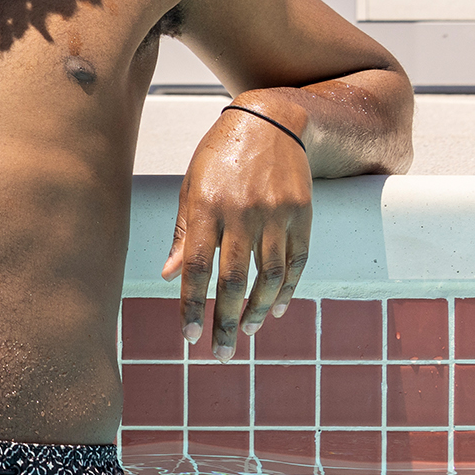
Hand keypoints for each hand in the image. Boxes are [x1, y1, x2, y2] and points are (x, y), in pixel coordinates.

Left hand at [162, 102, 313, 360]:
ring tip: (244, 333)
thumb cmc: (219, 155)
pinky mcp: (303, 216)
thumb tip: (171, 275)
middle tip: (218, 353)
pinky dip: (286, 292)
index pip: (197, 267)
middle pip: (233, 281)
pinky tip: (274, 310)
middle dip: (223, 322)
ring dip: (255, 311)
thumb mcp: (192, 186)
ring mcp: (276, 216)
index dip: (192, 305)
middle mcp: (242, 214)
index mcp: (207, 207)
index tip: (188, 336)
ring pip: (268, 278)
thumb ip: (184, 232)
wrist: (270, 121)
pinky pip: (296, 264)